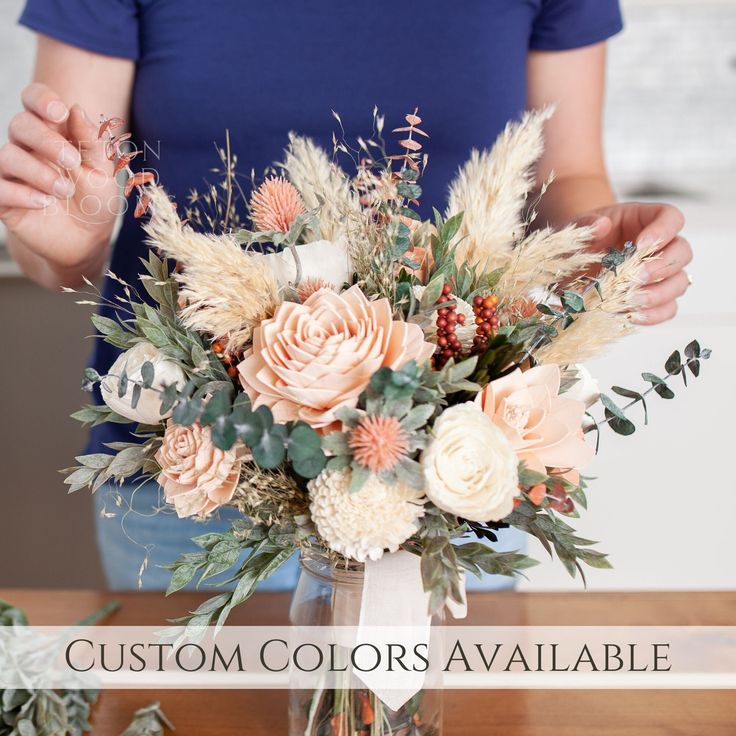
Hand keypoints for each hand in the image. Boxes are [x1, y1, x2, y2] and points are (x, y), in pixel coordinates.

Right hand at [0, 83, 118, 273]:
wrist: (87, 241)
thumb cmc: (94, 201)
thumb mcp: (102, 173)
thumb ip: (92, 142)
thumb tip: (77, 109)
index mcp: (53, 133)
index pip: (34, 100)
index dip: (41, 99)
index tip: (59, 112)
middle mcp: (28, 147)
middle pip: (20, 125)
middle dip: (46, 140)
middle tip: (72, 162)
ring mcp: (14, 172)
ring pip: (8, 155)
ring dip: (39, 172)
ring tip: (64, 190)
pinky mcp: (4, 198)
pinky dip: (21, 193)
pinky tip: (43, 203)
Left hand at [574, 202, 692, 324]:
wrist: (575, 264)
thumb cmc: (584, 241)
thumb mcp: (580, 228)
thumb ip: (588, 224)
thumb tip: (601, 225)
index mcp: (646, 221)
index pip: (671, 218)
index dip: (663, 230)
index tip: (641, 244)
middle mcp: (662, 246)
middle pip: (682, 252)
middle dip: (662, 267)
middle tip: (637, 276)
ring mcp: (661, 274)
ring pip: (680, 282)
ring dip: (659, 294)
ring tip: (632, 300)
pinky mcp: (655, 298)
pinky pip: (668, 308)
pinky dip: (654, 315)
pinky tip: (633, 315)